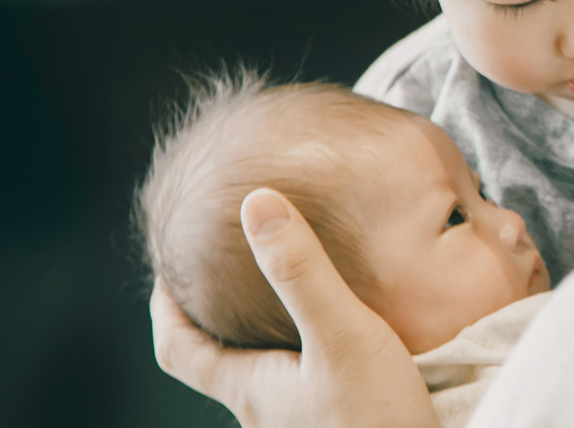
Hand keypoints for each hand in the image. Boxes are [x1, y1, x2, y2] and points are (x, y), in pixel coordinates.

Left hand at [149, 188, 438, 427]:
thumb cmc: (376, 421)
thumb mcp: (342, 336)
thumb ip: (302, 273)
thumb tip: (257, 203)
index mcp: (250, 388)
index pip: (178, 350)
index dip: (164, 308)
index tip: (165, 270)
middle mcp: (266, 412)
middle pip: (217, 362)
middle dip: (213, 317)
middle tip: (225, 272)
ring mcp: (300, 424)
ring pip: (264, 376)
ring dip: (261, 337)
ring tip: (282, 297)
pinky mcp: (338, 426)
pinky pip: (305, 386)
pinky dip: (305, 355)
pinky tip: (340, 342)